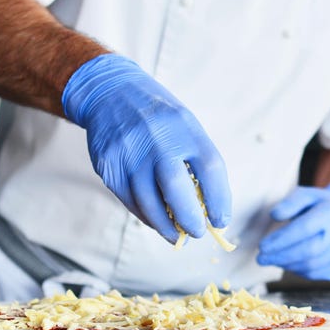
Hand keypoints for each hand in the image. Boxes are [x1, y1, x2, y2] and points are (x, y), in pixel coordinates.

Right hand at [62, 54, 230, 242]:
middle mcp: (157, 139)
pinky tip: (156, 220)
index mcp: (184, 128)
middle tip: (197, 232)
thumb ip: (196, 161)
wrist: (110, 93)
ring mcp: (129, 153)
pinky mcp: (109, 166)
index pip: (211, 169)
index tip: (221, 220)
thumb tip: (207, 208)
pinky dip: (146, 215)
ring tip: (177, 236)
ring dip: (166, 226)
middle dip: (190, 219)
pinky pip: (129, 200)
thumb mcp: (184, 125)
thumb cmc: (157, 117)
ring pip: (149, 202)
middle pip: (177, 190)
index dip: (220, 200)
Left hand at [257, 183, 329, 279]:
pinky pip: (316, 274)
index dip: (282, 240)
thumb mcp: (305, 195)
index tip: (262, 246)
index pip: (305, 229)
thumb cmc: (317, 204)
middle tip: (261, 258)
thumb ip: (290, 203)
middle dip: (282, 256)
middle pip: (310, 250)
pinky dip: (298, 270)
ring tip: (270, 259)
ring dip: (287, 265)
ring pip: (312, 265)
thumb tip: (274, 215)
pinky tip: (286, 263)